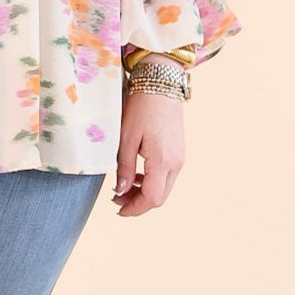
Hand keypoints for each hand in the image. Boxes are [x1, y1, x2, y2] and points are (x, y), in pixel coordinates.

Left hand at [112, 90, 185, 215]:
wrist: (161, 85)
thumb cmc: (141, 108)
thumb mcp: (126, 138)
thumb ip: (125, 168)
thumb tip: (121, 192)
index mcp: (162, 161)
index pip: (152, 198)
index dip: (134, 209)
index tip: (118, 209)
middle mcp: (176, 163)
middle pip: (159, 197)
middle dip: (138, 203)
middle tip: (116, 199)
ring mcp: (179, 158)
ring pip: (163, 188)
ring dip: (144, 193)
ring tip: (122, 187)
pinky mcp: (178, 153)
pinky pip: (166, 176)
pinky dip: (151, 182)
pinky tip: (136, 175)